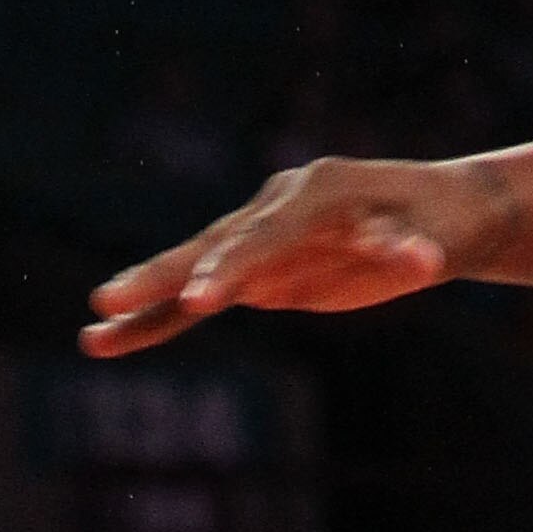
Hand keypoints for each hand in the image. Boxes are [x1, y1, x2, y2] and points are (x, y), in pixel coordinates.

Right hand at [79, 157, 466, 360]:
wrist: (440, 215)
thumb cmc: (440, 223)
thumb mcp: (434, 235)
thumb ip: (412, 249)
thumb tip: (423, 262)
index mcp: (316, 191)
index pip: (265, 232)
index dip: (230, 265)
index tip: (199, 299)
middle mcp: (279, 205)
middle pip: (216, 243)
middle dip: (168, 273)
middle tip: (109, 297)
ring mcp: (263, 236)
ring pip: (195, 268)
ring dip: (146, 297)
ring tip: (91, 328)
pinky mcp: (259, 273)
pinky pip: (198, 298)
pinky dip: (156, 320)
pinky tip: (104, 340)